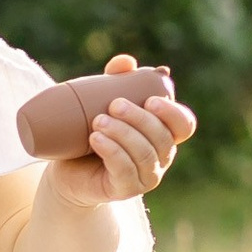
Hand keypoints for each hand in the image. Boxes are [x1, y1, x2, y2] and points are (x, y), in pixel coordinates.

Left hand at [47, 52, 196, 206]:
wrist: (67, 170)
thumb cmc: (92, 133)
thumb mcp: (103, 103)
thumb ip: (117, 80)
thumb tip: (126, 62)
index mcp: (163, 134)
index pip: (183, 124)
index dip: (172, 113)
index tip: (150, 100)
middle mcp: (160, 157)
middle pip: (162, 137)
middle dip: (139, 118)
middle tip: (114, 104)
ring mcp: (146, 176)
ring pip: (144, 153)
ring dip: (122, 133)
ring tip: (98, 121)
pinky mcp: (125, 189)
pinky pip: (124, 169)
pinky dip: (111, 151)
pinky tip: (96, 138)